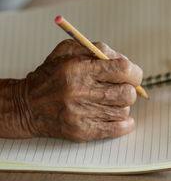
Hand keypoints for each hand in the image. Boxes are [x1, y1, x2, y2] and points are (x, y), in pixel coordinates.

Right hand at [23, 39, 141, 141]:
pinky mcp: (83, 131)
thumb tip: (125, 61)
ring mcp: (82, 114)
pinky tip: (116, 116)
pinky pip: (118, 129)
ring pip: (124, 111)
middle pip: (127, 94)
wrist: (26, 106)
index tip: (132, 75)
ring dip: (121, 105)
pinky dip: (125, 124)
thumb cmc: (51, 75)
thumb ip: (98, 49)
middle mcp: (81, 92)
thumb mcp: (68, 51)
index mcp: (79, 69)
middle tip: (120, 88)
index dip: (134, 73)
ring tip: (108, 101)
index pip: (124, 70)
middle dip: (129, 90)